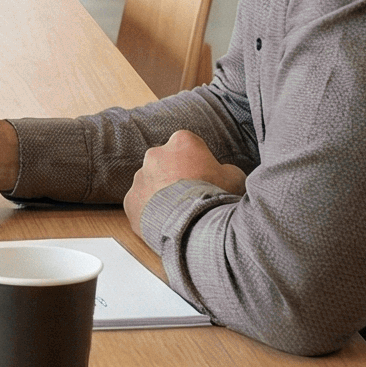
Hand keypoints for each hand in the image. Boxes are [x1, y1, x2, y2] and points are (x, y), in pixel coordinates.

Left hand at [123, 130, 245, 226]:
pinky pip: (139, 204)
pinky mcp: (130, 200)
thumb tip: (224, 172)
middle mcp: (155, 154)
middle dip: (175, 176)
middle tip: (190, 196)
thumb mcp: (235, 177)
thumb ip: (225, 169)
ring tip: (178, 213)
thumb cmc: (216, 197)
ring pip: (150, 183)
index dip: (197, 162)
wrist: (194, 225)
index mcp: (182, 141)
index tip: (204, 177)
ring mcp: (140, 177)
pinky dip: (149, 212)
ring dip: (160, 194)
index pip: (188, 146)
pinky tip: (165, 223)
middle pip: (165, 163)